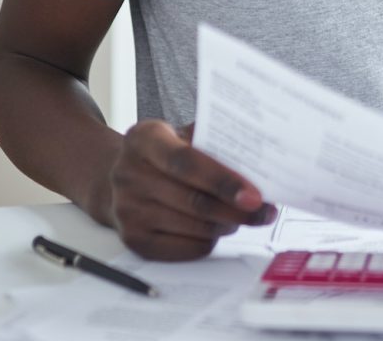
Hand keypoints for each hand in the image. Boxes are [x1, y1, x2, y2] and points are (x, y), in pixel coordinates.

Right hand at [107, 120, 276, 259]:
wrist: (117, 176)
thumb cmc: (163, 153)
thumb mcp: (179, 134)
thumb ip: (211, 140)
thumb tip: (257, 156)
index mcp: (143, 139)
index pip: (187, 162)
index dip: (223, 180)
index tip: (255, 195)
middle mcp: (128, 174)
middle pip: (194, 200)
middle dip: (236, 210)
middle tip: (264, 212)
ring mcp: (127, 210)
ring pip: (193, 227)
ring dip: (227, 225)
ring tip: (244, 218)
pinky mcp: (132, 240)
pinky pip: (184, 248)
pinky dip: (209, 241)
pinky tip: (218, 229)